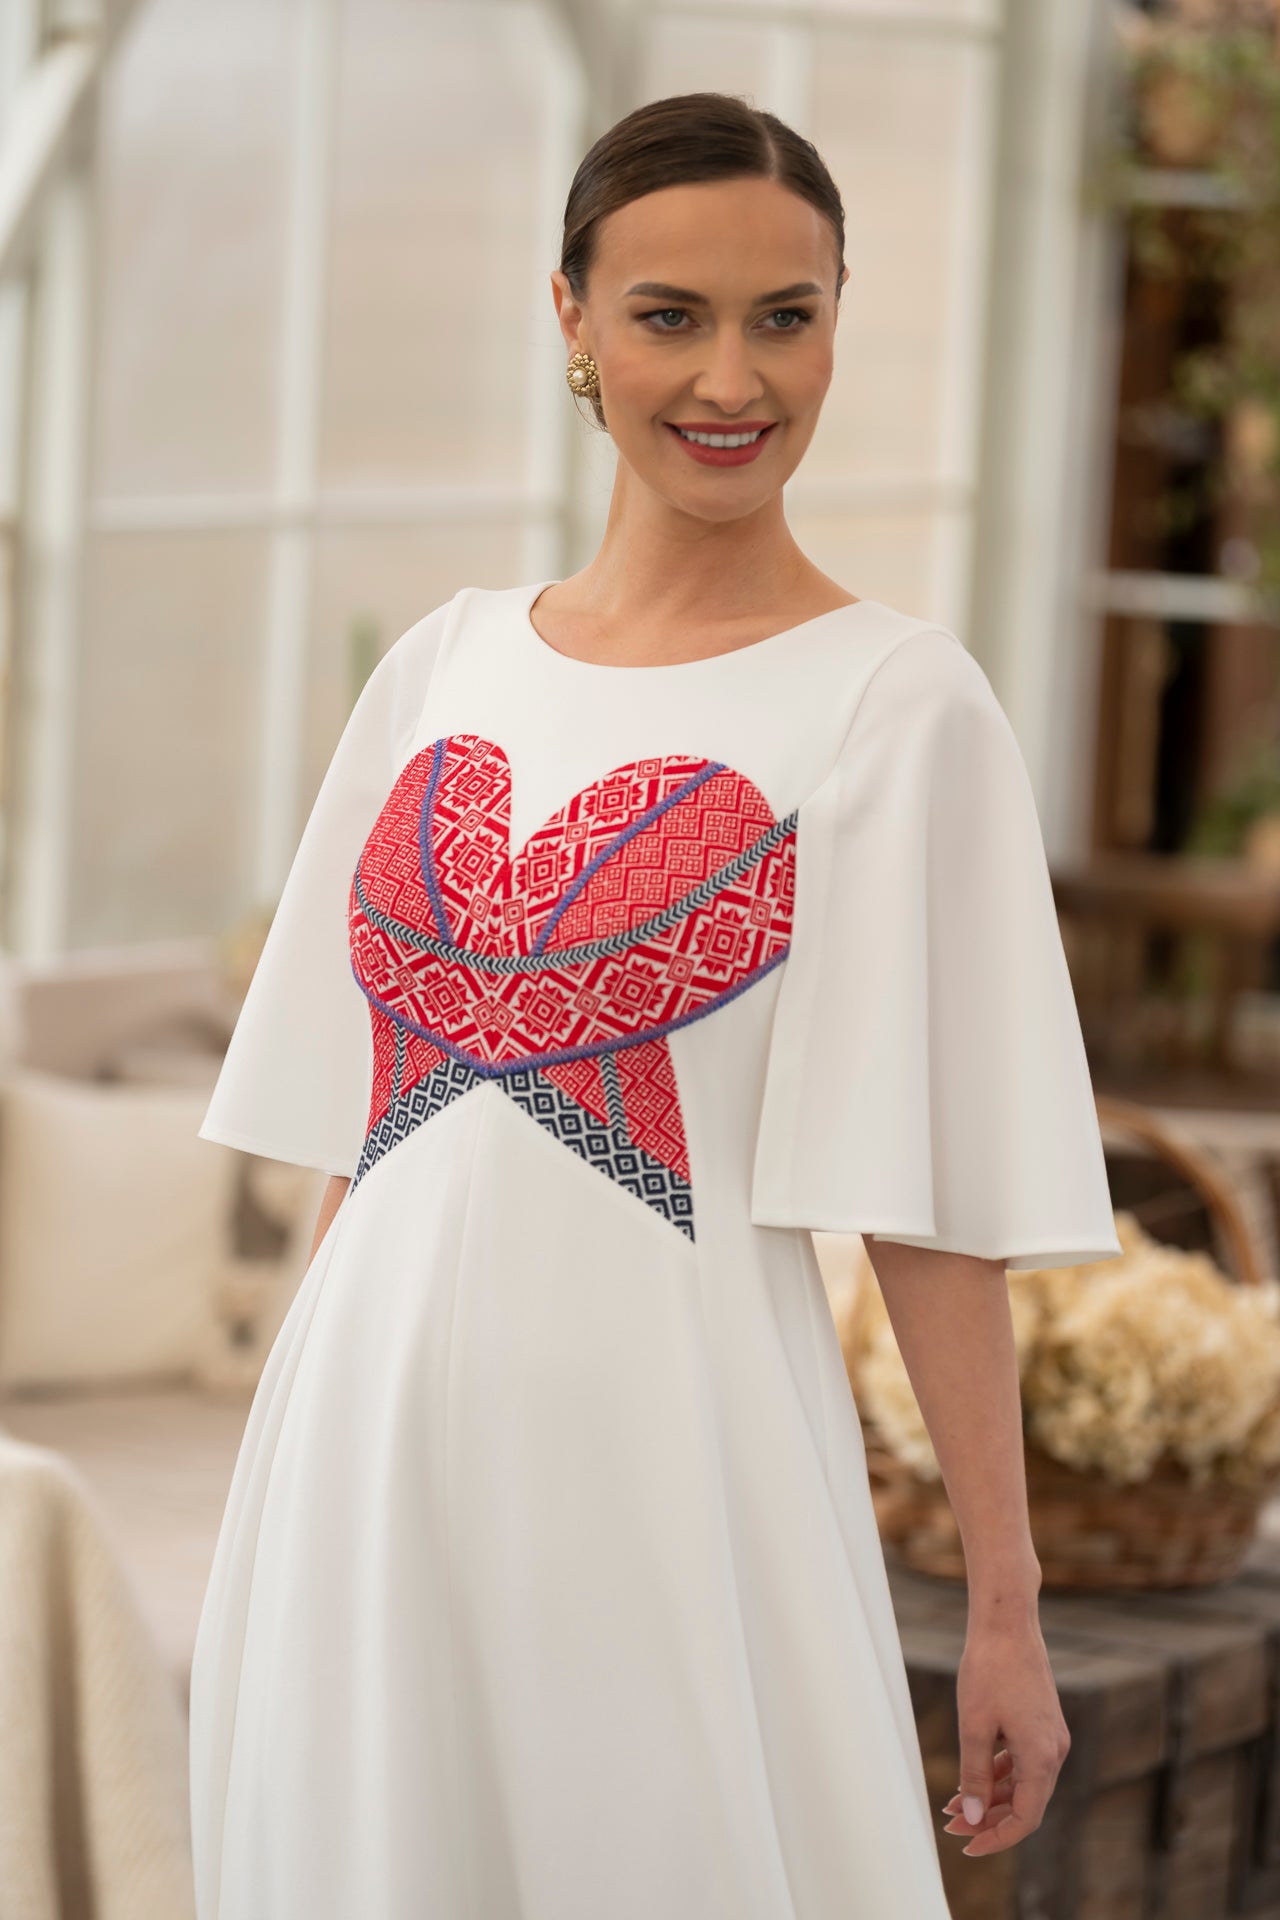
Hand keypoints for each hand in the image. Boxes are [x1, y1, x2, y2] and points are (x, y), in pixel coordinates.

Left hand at [939, 1619, 1069, 1856]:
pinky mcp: (1041, 1722)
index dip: (997, 1837)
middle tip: (951, 1824)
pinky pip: (1023, 1760)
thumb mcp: (974, 1725)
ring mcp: (1050, 1735)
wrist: (1007, 1621)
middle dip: (988, 1817)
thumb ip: (974, 1774)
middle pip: (1024, 1802)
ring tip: (952, 1803)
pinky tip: (972, 1775)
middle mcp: (1054, 1750)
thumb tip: (973, 1815)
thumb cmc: (990, 1668)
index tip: (968, 1845)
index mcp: (1043, 1756)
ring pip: (1023, 1782)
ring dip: (991, 1795)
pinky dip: (999, 1772)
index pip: (1026, 1817)